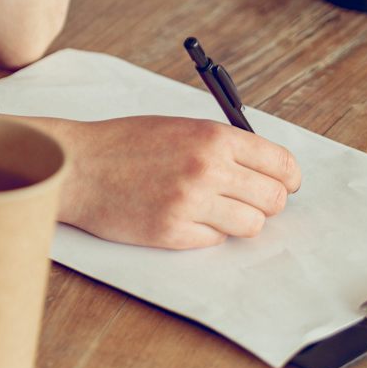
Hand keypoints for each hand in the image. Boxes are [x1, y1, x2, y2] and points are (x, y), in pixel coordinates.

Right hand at [29, 115, 302, 248]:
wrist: (78, 166)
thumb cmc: (125, 143)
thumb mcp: (179, 126)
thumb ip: (222, 145)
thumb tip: (264, 169)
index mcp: (213, 137)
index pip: (281, 164)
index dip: (289, 178)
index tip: (286, 185)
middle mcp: (208, 170)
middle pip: (273, 199)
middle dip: (266, 202)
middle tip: (249, 201)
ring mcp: (191, 204)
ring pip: (250, 226)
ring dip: (239, 221)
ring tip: (215, 210)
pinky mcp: (173, 233)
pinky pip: (215, 241)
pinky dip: (207, 232)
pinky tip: (184, 216)